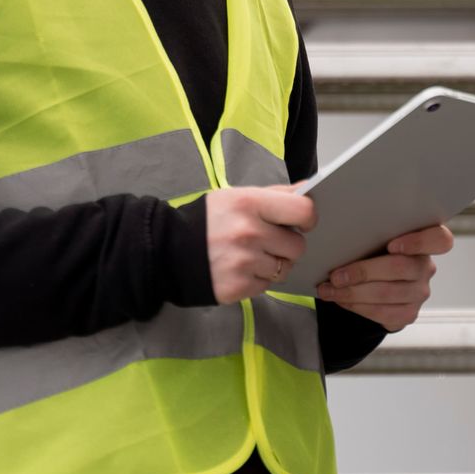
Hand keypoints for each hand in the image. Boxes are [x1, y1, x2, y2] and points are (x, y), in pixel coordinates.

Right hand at [205, 185, 315, 304]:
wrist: (167, 251)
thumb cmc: (207, 221)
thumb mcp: (236, 196)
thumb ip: (274, 194)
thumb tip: (307, 187)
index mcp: (250, 203)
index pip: (303, 210)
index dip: (308, 218)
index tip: (302, 222)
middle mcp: (249, 232)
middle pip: (297, 245)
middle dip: (288, 245)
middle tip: (269, 242)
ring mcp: (244, 262)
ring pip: (284, 268)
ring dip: (274, 264)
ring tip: (252, 256)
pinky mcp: (239, 286)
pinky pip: (267, 285)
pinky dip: (258, 279)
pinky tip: (241, 269)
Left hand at [314, 223, 454, 330]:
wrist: (375, 280)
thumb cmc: (374, 248)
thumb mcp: (377, 234)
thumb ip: (372, 227)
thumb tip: (338, 222)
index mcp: (426, 240)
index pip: (440, 240)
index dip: (418, 242)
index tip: (391, 244)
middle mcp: (426, 267)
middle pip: (400, 268)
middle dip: (363, 272)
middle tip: (336, 275)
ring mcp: (420, 292)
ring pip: (386, 293)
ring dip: (352, 292)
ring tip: (329, 289)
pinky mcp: (408, 313)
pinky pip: (381, 312)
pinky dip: (356, 306)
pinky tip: (340, 298)